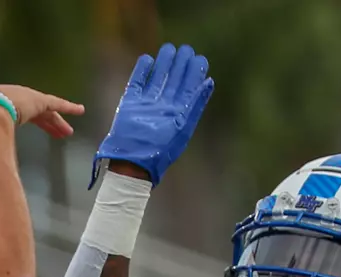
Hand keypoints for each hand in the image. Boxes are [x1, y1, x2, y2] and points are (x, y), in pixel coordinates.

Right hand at [0, 85, 84, 138]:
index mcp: (3, 107)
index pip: (25, 116)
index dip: (36, 123)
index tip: (44, 130)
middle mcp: (15, 99)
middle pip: (37, 114)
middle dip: (48, 124)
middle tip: (59, 133)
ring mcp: (27, 98)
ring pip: (47, 112)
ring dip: (58, 123)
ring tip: (68, 132)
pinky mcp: (38, 100)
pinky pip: (56, 104)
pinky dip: (69, 107)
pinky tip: (80, 111)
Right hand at [92, 43, 214, 185]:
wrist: (133, 163)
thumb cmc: (160, 151)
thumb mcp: (183, 127)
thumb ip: (195, 103)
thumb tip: (209, 82)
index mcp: (178, 113)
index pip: (189, 88)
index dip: (194, 73)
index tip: (199, 58)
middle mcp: (164, 107)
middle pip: (173, 81)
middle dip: (180, 64)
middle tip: (185, 49)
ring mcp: (147, 105)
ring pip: (157, 79)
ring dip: (163, 64)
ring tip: (168, 49)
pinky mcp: (130, 104)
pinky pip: (137, 83)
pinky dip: (141, 71)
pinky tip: (147, 59)